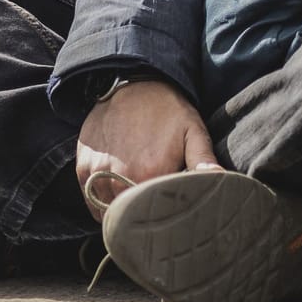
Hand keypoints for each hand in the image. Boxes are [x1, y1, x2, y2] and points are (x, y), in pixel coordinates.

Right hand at [75, 79, 220, 221]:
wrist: (133, 85)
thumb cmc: (167, 110)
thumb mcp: (193, 131)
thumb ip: (203, 159)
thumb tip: (218, 179)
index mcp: (150, 173)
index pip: (153, 212)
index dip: (162, 214)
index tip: (169, 209)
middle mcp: (119, 177)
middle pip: (129, 216)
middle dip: (141, 214)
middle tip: (153, 205)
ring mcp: (97, 173)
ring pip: (107, 212)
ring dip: (121, 210)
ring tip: (136, 196)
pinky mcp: (82, 168)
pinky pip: (91, 201)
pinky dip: (102, 202)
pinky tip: (118, 190)